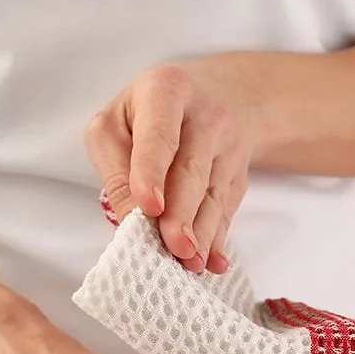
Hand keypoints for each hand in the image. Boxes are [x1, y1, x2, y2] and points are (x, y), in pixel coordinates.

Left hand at [85, 62, 255, 274]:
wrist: (220, 94)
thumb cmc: (150, 111)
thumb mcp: (118, 120)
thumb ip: (115, 166)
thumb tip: (127, 219)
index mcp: (165, 91)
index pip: (159, 134)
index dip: (152, 170)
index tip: (149, 206)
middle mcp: (205, 116)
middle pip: (191, 171)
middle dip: (181, 212)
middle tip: (173, 246)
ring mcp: (228, 147)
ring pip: (213, 195)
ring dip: (201, 233)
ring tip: (189, 262)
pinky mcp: (239, 175)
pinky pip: (227, 210)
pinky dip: (218, 238)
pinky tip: (213, 261)